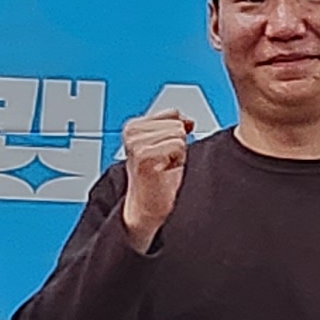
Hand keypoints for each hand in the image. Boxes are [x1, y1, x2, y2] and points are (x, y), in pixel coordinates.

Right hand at [117, 109, 195, 248]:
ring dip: (177, 153)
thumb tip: (188, 121)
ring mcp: (136, 144)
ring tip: (163, 166)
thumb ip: (175, 125)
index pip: (173, 113)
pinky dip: (177, 160)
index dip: (177, 133)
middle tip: (165, 162)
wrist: (148, 206)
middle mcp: (131, 132)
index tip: (165, 151)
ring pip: (178, 134)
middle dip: (177, 144)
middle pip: (177, 124)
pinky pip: (177, 145)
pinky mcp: (143, 156)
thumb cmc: (157, 178)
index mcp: (133, 126)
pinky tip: (164, 171)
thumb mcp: (165, 144)